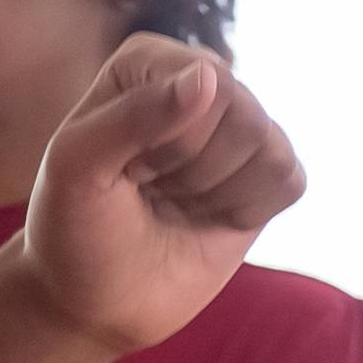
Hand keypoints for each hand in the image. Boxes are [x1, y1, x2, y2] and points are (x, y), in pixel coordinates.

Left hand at [0, 39, 300, 361]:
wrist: (94, 299)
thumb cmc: (73, 228)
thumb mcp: (74, 169)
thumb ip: (132, 115)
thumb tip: (210, 77)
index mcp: (149, 62)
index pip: (209, 82)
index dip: (171, 141)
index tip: (125, 170)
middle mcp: (199, 81)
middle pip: (246, 115)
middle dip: (194, 171)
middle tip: (149, 189)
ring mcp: (237, 127)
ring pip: (270, 150)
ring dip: (216, 194)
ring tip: (173, 203)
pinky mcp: (266, 171)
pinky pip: (290, 181)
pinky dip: (248, 212)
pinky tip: (206, 218)